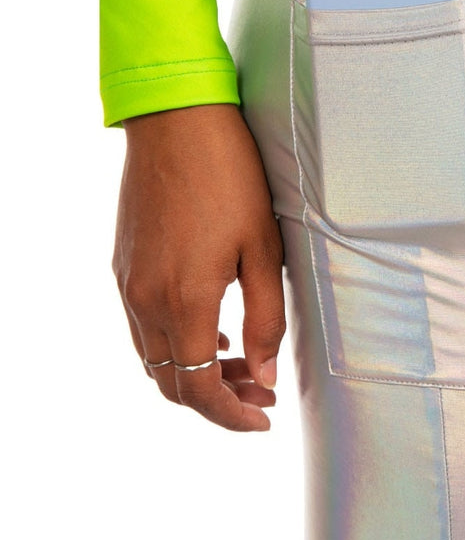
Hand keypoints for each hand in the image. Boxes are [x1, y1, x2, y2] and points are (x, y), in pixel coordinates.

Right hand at [113, 104, 285, 431]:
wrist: (177, 121)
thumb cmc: (230, 176)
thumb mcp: (264, 248)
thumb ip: (266, 318)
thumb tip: (266, 372)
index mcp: (183, 302)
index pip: (201, 389)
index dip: (232, 415)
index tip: (264, 417)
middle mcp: (145, 301)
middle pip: (172, 384)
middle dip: (218, 400)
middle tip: (263, 392)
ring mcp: (128, 283)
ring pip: (154, 359)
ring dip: (194, 374)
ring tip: (242, 365)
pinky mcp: (123, 264)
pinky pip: (142, 327)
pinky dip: (174, 345)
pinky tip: (209, 332)